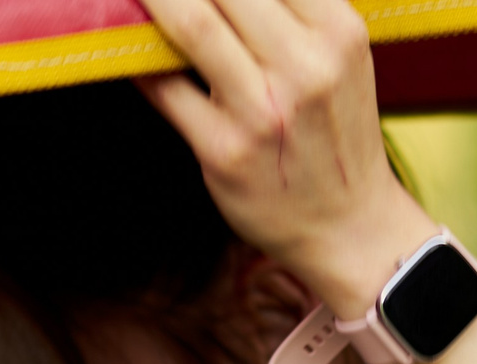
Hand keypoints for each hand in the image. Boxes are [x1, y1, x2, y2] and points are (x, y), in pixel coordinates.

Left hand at [137, 0, 437, 314]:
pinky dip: (137, 57)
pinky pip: (163, 88)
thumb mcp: (338, 56)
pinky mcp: (224, 151)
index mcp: (336, 30)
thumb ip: (291, 10)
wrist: (352, 229)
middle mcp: (304, 65)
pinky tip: (125, 41)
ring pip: (190, 24)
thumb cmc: (335, 134)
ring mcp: (262, 111)